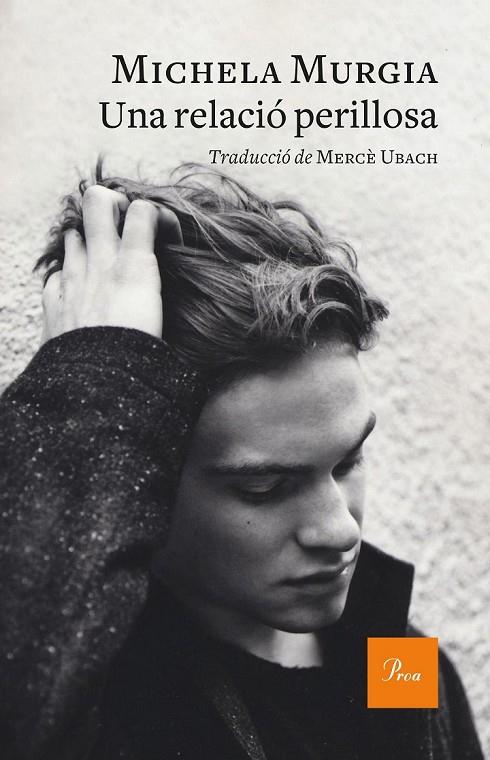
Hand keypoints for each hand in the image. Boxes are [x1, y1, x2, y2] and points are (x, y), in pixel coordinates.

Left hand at [41, 186, 181, 342]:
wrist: (99, 384)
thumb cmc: (140, 355)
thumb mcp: (166, 317)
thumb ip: (160, 286)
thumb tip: (163, 279)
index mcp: (134, 265)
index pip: (143, 210)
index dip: (158, 215)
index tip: (167, 236)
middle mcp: (100, 263)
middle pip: (96, 201)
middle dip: (111, 204)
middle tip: (123, 225)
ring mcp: (72, 278)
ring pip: (73, 234)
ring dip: (87, 239)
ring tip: (103, 260)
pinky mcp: (54, 300)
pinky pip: (57, 273)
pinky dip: (68, 276)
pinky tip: (81, 292)